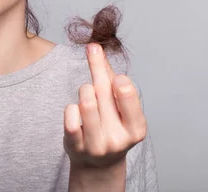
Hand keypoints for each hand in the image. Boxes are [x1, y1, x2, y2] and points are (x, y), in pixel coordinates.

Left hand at [64, 43, 146, 169]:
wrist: (96, 163)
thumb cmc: (109, 124)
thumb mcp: (117, 104)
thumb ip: (108, 76)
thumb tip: (94, 46)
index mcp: (137, 128)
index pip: (128, 94)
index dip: (119, 80)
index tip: (114, 75)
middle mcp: (119, 139)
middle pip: (104, 92)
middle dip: (97, 70)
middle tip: (92, 53)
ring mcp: (97, 145)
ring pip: (86, 102)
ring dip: (84, 90)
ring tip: (86, 92)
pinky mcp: (76, 147)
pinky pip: (70, 116)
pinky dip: (71, 107)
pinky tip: (75, 110)